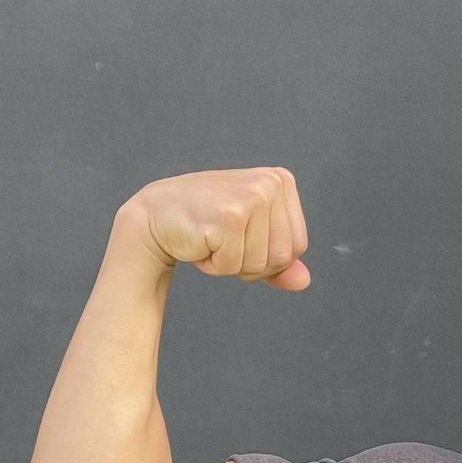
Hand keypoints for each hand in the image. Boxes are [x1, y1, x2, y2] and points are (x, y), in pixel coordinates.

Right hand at [122, 166, 310, 289]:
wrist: (157, 214)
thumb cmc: (206, 223)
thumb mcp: (251, 239)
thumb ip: (281, 262)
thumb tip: (304, 281)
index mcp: (281, 181)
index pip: (297, 247)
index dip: (268, 256)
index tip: (241, 236)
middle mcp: (269, 183)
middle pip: (281, 258)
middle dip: (250, 263)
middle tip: (223, 238)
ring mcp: (250, 198)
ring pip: (259, 265)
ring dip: (230, 264)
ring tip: (212, 237)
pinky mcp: (229, 217)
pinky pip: (232, 266)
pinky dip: (213, 265)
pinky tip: (200, 240)